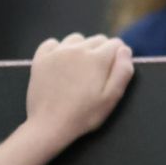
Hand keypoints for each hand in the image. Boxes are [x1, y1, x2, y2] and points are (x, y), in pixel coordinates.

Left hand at [20, 34, 133, 156]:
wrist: (49, 125)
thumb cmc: (84, 115)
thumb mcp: (111, 98)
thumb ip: (122, 72)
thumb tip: (125, 50)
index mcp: (97, 58)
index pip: (116, 44)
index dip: (118, 56)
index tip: (114, 69)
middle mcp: (77, 49)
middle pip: (97, 40)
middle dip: (102, 52)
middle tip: (97, 74)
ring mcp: (57, 52)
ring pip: (76, 39)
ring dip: (81, 49)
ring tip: (79, 69)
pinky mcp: (40, 58)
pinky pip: (52, 43)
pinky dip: (58, 49)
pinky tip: (60, 63)